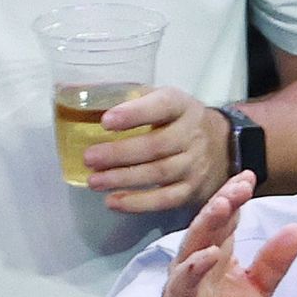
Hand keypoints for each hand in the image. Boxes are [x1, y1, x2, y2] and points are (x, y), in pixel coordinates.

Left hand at [86, 86, 231, 213]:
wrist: (222, 146)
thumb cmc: (176, 121)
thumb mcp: (160, 100)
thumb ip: (127, 98)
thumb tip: (75, 94)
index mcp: (181, 106)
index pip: (162, 106)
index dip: (134, 114)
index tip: (106, 121)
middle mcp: (192, 135)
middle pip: (157, 145)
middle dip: (120, 153)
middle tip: (90, 158)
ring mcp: (195, 165)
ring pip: (160, 173)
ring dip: (124, 179)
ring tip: (94, 181)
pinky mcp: (192, 190)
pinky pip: (165, 199)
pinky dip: (138, 203)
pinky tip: (113, 201)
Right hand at [143, 172, 296, 296]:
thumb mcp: (258, 291)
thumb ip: (274, 262)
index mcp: (218, 255)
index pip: (227, 220)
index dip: (236, 198)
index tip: (249, 175)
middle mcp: (199, 261)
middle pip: (211, 226)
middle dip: (224, 202)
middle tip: (241, 184)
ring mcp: (185, 281)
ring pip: (194, 246)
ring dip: (208, 224)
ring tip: (223, 204)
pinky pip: (185, 283)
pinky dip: (195, 268)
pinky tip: (209, 255)